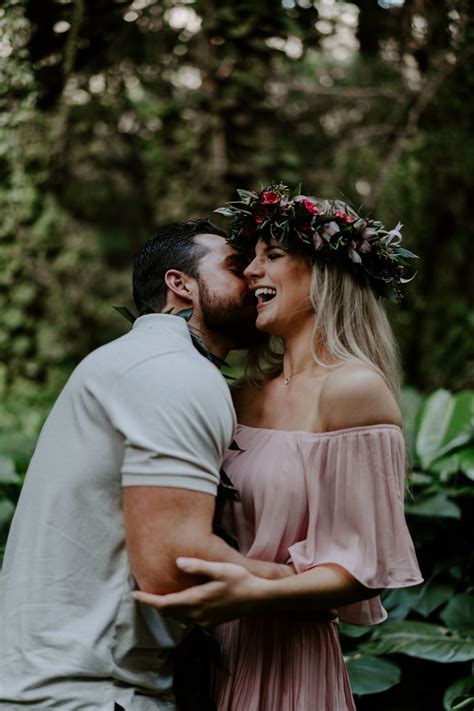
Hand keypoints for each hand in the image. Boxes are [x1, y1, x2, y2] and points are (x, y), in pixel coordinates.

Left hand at [133, 557, 266, 626]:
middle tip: (142, 594)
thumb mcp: (219, 569)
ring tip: (157, 597)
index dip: (148, 600)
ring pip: (178, 617)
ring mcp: (205, 621)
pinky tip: (181, 602)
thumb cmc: (240, 580)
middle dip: (154, 604)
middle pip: (168, 612)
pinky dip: (178, 611)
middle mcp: (197, 615)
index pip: (164, 604)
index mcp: (196, 601)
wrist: (259, 599)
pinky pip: (188, 619)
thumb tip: (177, 562)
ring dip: (166, 608)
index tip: (134, 595)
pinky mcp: (211, 622)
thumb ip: (197, 566)